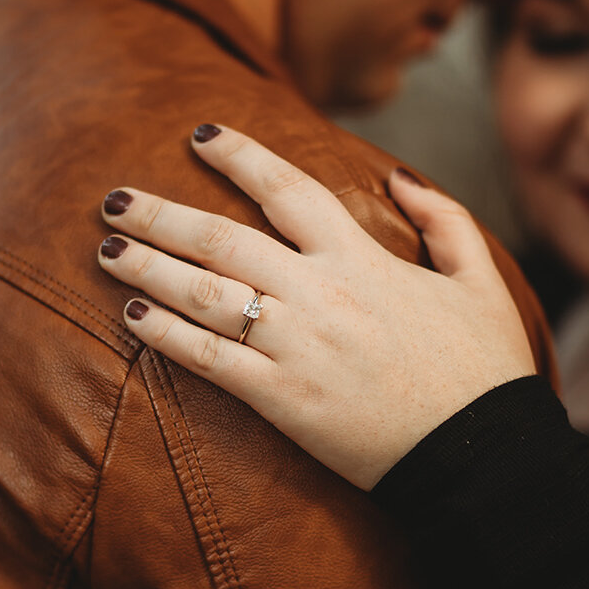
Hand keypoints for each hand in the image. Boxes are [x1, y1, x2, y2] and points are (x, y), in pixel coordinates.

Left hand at [97, 126, 535, 489]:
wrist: (481, 454)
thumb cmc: (484, 370)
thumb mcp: (481, 280)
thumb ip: (444, 219)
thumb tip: (399, 177)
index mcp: (362, 260)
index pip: (287, 188)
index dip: (239, 155)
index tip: (200, 134)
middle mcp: (321, 294)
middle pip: (223, 238)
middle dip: (161, 213)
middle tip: (114, 198)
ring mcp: (297, 347)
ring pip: (204, 293)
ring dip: (147, 267)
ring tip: (105, 249)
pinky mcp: (283, 400)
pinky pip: (209, 360)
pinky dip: (166, 335)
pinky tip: (131, 316)